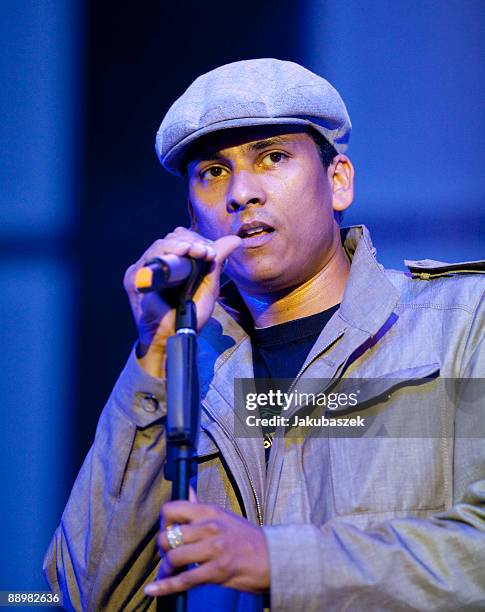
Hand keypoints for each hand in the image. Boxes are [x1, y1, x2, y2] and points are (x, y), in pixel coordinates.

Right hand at [123, 227, 240, 375]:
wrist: (171, 338)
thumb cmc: (187, 317)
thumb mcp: (208, 287)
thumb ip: (217, 263)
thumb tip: (235, 240)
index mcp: (172, 265)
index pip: (181, 240)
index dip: (196, 240)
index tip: (210, 250)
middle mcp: (156, 265)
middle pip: (172, 239)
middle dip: (192, 241)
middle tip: (207, 252)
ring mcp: (144, 270)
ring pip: (162, 243)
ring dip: (183, 244)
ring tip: (200, 251)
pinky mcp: (135, 277)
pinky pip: (151, 256)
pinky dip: (168, 250)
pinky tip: (184, 250)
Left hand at [144, 496, 269, 596]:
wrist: (272, 557)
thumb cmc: (246, 538)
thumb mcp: (223, 516)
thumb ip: (200, 507)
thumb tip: (186, 490)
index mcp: (209, 511)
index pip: (172, 509)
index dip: (164, 523)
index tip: (167, 532)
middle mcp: (209, 526)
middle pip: (168, 536)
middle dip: (163, 549)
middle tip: (169, 555)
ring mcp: (213, 549)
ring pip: (174, 557)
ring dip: (166, 568)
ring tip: (169, 572)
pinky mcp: (217, 571)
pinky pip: (184, 580)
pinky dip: (165, 586)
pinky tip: (153, 590)